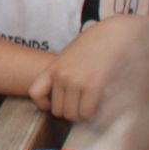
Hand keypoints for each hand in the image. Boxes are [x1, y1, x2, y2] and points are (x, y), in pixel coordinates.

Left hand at [29, 16, 146, 121]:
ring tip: (90, 105)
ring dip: (81, 114)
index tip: (56, 103)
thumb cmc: (95, 45)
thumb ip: (63, 72)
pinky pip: (87, 112)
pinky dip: (92, 113)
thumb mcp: (70, 56)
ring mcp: (75, 81)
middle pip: (58, 110)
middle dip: (69, 111)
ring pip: (72, 115)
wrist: (113, 35)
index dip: (44, 104)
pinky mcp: (93, 86)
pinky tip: (98, 104)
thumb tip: (64, 96)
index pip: (35, 93)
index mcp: (53, 68)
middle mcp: (61, 76)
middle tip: (80, 105)